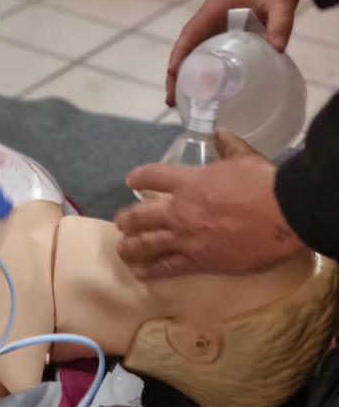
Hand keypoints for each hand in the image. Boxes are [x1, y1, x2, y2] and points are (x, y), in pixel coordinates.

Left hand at [115, 130, 305, 279]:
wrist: (284, 215)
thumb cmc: (265, 183)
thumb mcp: (244, 157)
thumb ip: (228, 146)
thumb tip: (221, 133)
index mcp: (189, 182)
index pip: (152, 176)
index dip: (138, 177)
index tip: (131, 180)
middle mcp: (180, 211)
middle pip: (139, 216)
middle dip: (126, 219)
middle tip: (121, 222)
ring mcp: (186, 238)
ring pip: (146, 245)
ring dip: (131, 247)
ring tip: (123, 249)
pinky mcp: (198, 262)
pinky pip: (167, 268)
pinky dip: (151, 271)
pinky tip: (141, 273)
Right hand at [166, 0, 310, 105]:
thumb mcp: (280, 4)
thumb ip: (280, 24)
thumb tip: (277, 49)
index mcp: (215, 8)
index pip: (190, 34)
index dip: (179, 55)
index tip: (172, 76)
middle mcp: (207, 18)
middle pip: (184, 47)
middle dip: (175, 73)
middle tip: (172, 100)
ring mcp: (211, 26)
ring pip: (190, 52)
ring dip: (183, 75)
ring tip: (180, 101)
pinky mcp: (218, 33)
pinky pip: (202, 52)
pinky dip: (197, 70)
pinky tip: (199, 89)